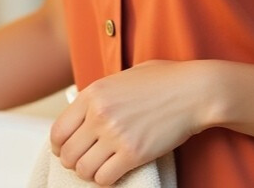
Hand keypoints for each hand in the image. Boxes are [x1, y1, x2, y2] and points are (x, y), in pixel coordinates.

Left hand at [49, 60, 218, 185]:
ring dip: (90, 172)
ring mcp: (116, 134)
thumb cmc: (166, 80)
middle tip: (87, 160)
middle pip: (67, 154)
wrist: (196, 91)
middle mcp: (100, 114)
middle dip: (74, 161)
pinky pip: (104, 179)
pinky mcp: (133, 153)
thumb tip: (86, 110)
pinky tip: (117, 170)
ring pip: (83, 169)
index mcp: (94, 93)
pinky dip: (107, 179)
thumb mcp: (126, 76)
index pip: (58, 131)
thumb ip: (102, 93)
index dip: (60, 145)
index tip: (69, 149)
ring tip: (103, 166)